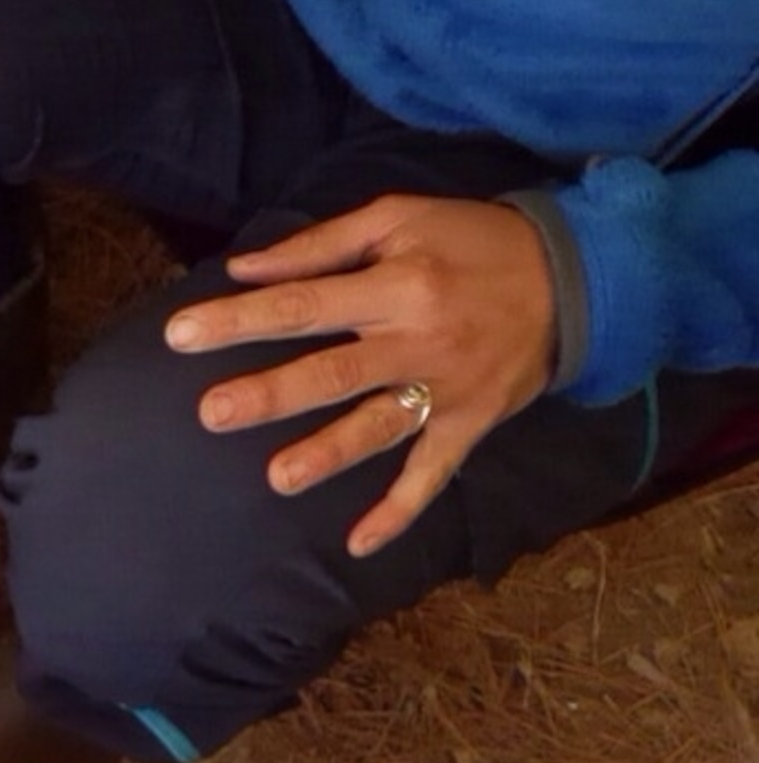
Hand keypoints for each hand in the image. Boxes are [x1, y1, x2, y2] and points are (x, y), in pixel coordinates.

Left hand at [163, 195, 556, 557]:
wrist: (581, 275)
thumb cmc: (474, 241)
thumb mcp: (402, 218)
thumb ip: (321, 246)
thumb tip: (244, 269)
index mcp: (397, 285)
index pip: (304, 305)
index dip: (241, 320)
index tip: (180, 334)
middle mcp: (418, 340)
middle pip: (334, 372)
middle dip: (272, 394)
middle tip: (213, 413)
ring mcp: (446, 388)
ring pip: (378, 427)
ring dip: (330, 454)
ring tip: (278, 479)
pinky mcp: (471, 423)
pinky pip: (433, 473)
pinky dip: (399, 511)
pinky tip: (357, 544)